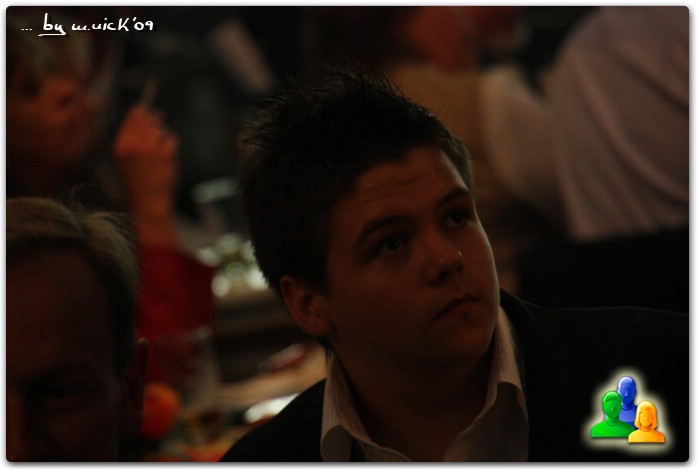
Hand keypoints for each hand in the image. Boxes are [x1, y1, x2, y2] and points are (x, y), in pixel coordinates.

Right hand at [113, 105, 179, 245]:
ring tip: (158, 152)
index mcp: (120, 147)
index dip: (140, 112)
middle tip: (157, 118)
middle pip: (148, 119)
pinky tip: (166, 158)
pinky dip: (171, 146)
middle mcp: (133, 146)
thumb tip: (144, 114)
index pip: (132, 118)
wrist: (148, 204)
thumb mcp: (125, 161)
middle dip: (154, 119)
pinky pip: (171, 139)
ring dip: (162, 136)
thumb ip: (131, 139)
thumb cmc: (137, 183)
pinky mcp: (165, 155)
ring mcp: (150, 150)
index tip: (145, 110)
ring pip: (161, 130)